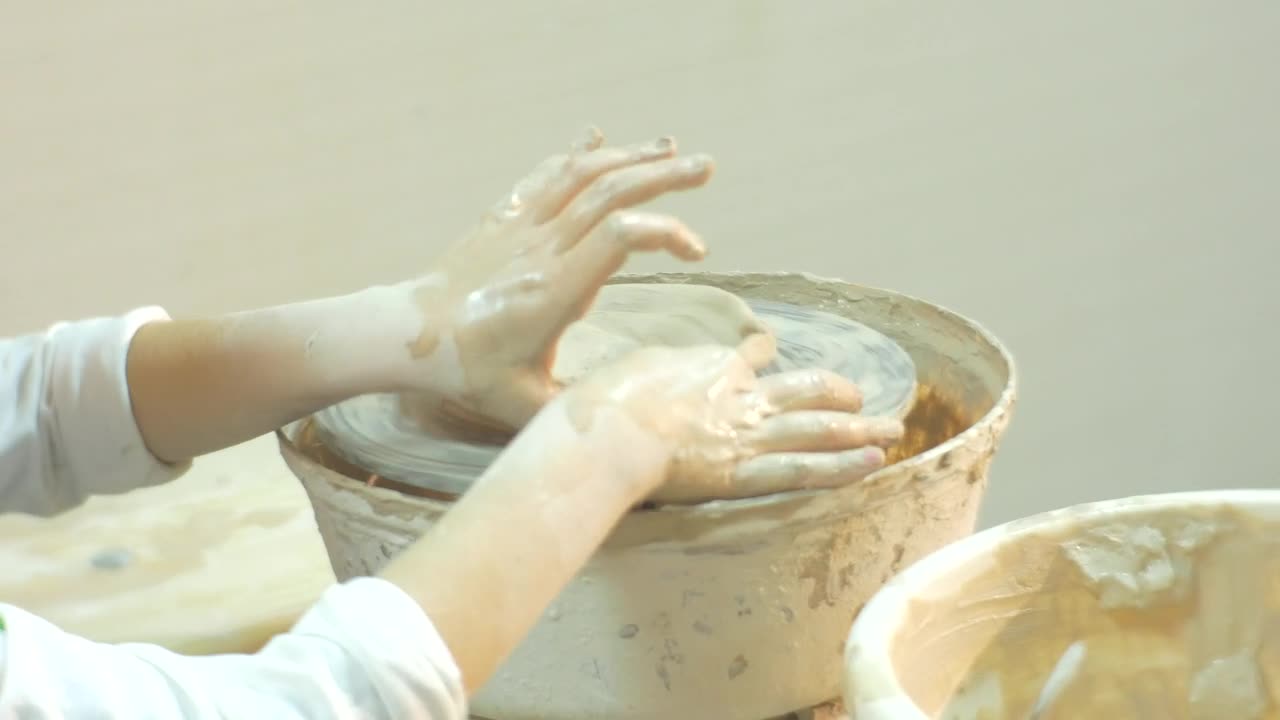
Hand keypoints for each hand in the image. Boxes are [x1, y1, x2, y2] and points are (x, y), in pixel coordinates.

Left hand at [398, 127, 713, 436]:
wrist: (404, 335)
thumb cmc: (466, 372)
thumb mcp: (524, 405)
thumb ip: (577, 410)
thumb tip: (630, 422)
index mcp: (553, 290)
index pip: (620, 236)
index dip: (666, 232)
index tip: (696, 252)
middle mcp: (541, 248)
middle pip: (610, 191)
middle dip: (664, 175)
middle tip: (708, 167)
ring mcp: (521, 227)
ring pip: (580, 174)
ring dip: (629, 157)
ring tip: (669, 146)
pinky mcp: (503, 218)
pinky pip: (544, 175)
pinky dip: (576, 153)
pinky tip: (597, 138)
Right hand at [561, 339, 904, 502]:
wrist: (610, 432)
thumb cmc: (604, 401)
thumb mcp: (628, 367)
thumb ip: (648, 371)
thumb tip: (642, 373)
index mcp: (710, 365)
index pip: (747, 355)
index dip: (762, 354)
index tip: (770, 350)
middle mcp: (740, 395)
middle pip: (802, 389)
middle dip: (835, 392)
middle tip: (861, 397)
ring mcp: (749, 434)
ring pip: (818, 429)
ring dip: (860, 429)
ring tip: (892, 430)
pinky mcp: (747, 472)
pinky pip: (804, 469)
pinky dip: (842, 466)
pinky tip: (875, 462)